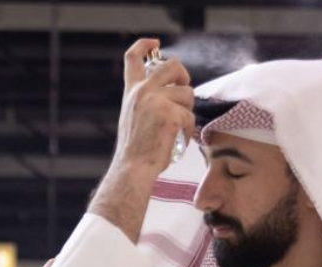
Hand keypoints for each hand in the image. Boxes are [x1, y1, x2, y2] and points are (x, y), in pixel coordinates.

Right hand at [88, 39, 194, 241]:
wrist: (133, 168)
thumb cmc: (135, 150)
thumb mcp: (133, 117)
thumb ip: (147, 100)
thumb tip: (174, 91)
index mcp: (132, 91)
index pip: (133, 58)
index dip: (145, 45)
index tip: (155, 43)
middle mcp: (143, 91)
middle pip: (172, 65)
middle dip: (184, 76)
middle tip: (183, 91)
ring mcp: (156, 101)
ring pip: (187, 94)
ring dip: (187, 110)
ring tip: (176, 128)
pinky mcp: (170, 114)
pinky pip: (190, 116)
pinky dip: (188, 130)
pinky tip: (177, 140)